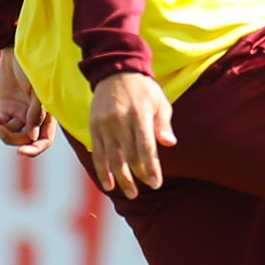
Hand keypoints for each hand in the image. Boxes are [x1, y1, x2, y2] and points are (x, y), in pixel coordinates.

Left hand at [0, 49, 54, 154]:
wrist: (14, 49)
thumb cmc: (32, 66)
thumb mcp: (37, 88)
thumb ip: (36, 112)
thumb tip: (32, 136)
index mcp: (49, 114)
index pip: (45, 139)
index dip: (35, 149)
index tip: (22, 152)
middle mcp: (35, 117)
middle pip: (25, 140)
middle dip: (13, 139)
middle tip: (0, 130)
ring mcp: (20, 114)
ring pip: (11, 135)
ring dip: (1, 132)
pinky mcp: (6, 109)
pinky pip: (0, 125)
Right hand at [86, 71, 176, 197]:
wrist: (115, 71)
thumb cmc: (144, 90)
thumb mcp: (160, 101)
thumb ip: (163, 123)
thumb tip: (170, 144)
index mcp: (139, 114)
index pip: (145, 147)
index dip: (150, 167)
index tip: (155, 183)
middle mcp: (120, 120)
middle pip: (128, 155)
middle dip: (136, 176)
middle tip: (140, 193)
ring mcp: (105, 123)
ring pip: (112, 157)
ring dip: (120, 178)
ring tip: (129, 193)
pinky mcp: (94, 126)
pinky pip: (98, 152)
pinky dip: (102, 169)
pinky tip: (108, 184)